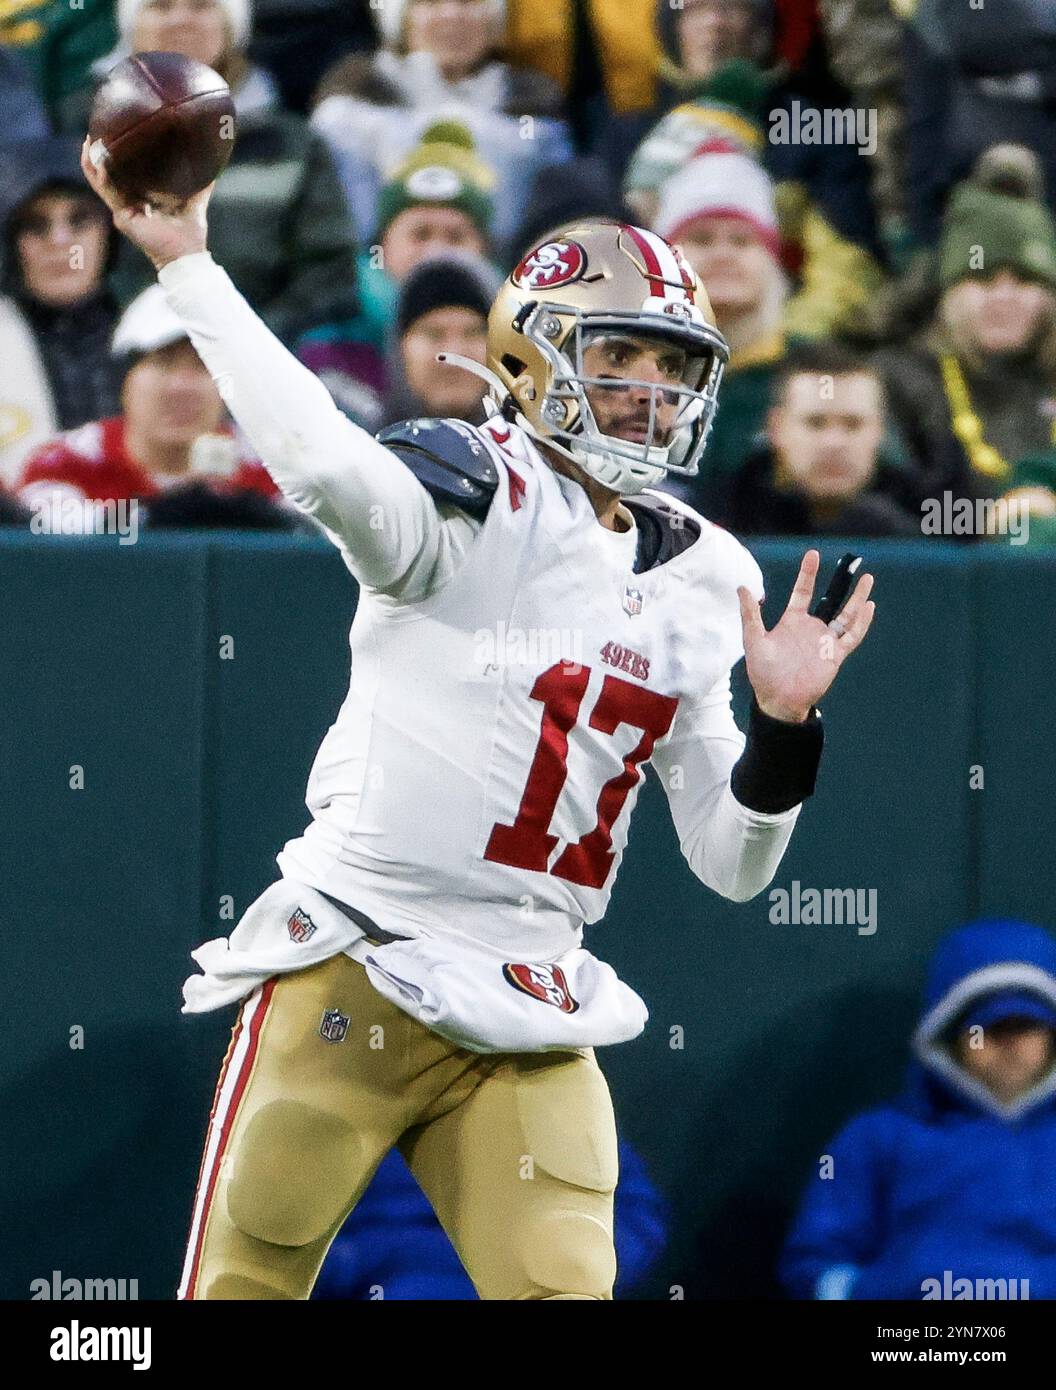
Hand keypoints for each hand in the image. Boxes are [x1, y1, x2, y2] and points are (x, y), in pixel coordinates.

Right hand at [80, 136, 213, 271]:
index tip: (115, 133)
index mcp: (142, 197)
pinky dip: (100, 177)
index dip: (117, 155)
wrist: (187, 254)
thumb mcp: (195, 200)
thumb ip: (201, 183)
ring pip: (101, 181)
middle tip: (95, 130)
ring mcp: (122, 210)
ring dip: (92, 162)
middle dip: (98, 153)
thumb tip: (213, 162)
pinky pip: (107, 192)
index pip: (125, 173)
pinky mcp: (122, 216)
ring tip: (88, 141)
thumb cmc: (190, 232)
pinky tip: (98, 161)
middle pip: (107, 174)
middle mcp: (129, 203)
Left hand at [737, 549, 874, 722]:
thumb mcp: (754, 640)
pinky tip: (869, 607)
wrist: (779, 700)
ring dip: (858, 598)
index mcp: (793, 621)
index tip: (813, 554)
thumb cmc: (763, 673)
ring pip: (847, 614)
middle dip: (842, 582)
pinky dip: (861, 622)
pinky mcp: (835, 655)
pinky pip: (852, 636)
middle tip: (853, 562)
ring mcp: (825, 641)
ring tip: (868, 579)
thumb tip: (741, 587)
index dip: (808, 574)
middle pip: (831, 599)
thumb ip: (750, 614)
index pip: (803, 591)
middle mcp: (811, 628)